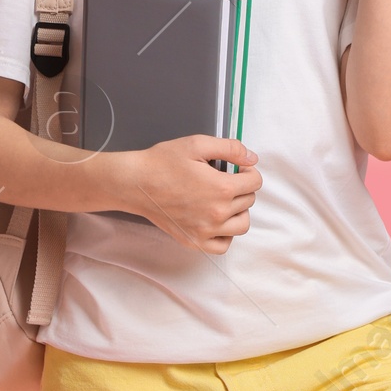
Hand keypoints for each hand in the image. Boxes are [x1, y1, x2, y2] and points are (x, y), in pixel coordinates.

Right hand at [122, 137, 260, 253]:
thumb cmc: (162, 163)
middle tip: (224, 180)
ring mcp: (206, 231)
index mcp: (221, 188)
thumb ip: (230, 148)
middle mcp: (217, 214)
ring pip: (242, 225)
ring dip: (239, 211)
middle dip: (242, 188)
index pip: (255, 182)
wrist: (136, 183)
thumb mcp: (197, 144)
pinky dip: (226, 234)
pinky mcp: (194, 241)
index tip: (237, 168)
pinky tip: (217, 220)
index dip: (248, 171)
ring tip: (224, 200)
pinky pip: (224, 245)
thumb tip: (252, 158)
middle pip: (249, 201)